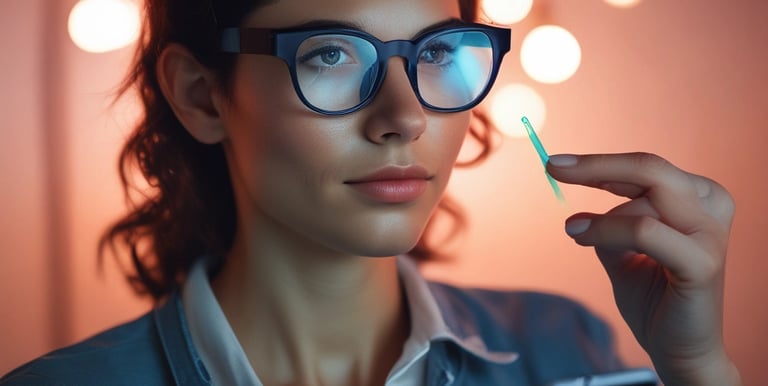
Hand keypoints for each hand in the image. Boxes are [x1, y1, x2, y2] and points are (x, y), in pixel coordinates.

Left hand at [546, 152, 741, 385]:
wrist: (678, 350)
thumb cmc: (654, 299)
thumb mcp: (622, 251)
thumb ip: (608, 223)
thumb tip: (576, 208)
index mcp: (699, 197)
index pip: (645, 168)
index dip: (599, 163)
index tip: (557, 164)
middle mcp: (711, 206)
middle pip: (649, 168)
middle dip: (595, 166)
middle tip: (552, 168)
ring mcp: (710, 233)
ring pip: (640, 202)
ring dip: (599, 218)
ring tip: (576, 232)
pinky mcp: (702, 261)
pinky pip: (643, 231)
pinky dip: (606, 230)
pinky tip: (581, 236)